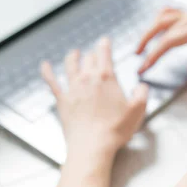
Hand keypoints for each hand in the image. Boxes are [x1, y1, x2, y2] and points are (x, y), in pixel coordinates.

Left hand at [41, 38, 147, 162]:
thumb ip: (142, 93)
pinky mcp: (62, 100)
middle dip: (93, 54)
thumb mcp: (138, 110)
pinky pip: (52, 82)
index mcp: (106, 78)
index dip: (105, 45)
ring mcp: (73, 89)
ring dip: (73, 57)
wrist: (92, 146)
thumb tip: (141, 85)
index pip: (105, 54)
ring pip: (71, 65)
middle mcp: (88, 79)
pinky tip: (45, 65)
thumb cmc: (116, 129)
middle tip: (95, 52)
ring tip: (75, 53)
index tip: (104, 40)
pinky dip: (47, 72)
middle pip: (89, 59)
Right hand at [137, 8, 186, 74]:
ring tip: (140, 46)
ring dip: (149, 30)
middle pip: (160, 26)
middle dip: (146, 41)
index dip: (154, 54)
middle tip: (137, 57)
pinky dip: (158, 20)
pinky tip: (154, 31)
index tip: (145, 66)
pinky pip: (169, 12)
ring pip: (162, 17)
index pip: (169, 41)